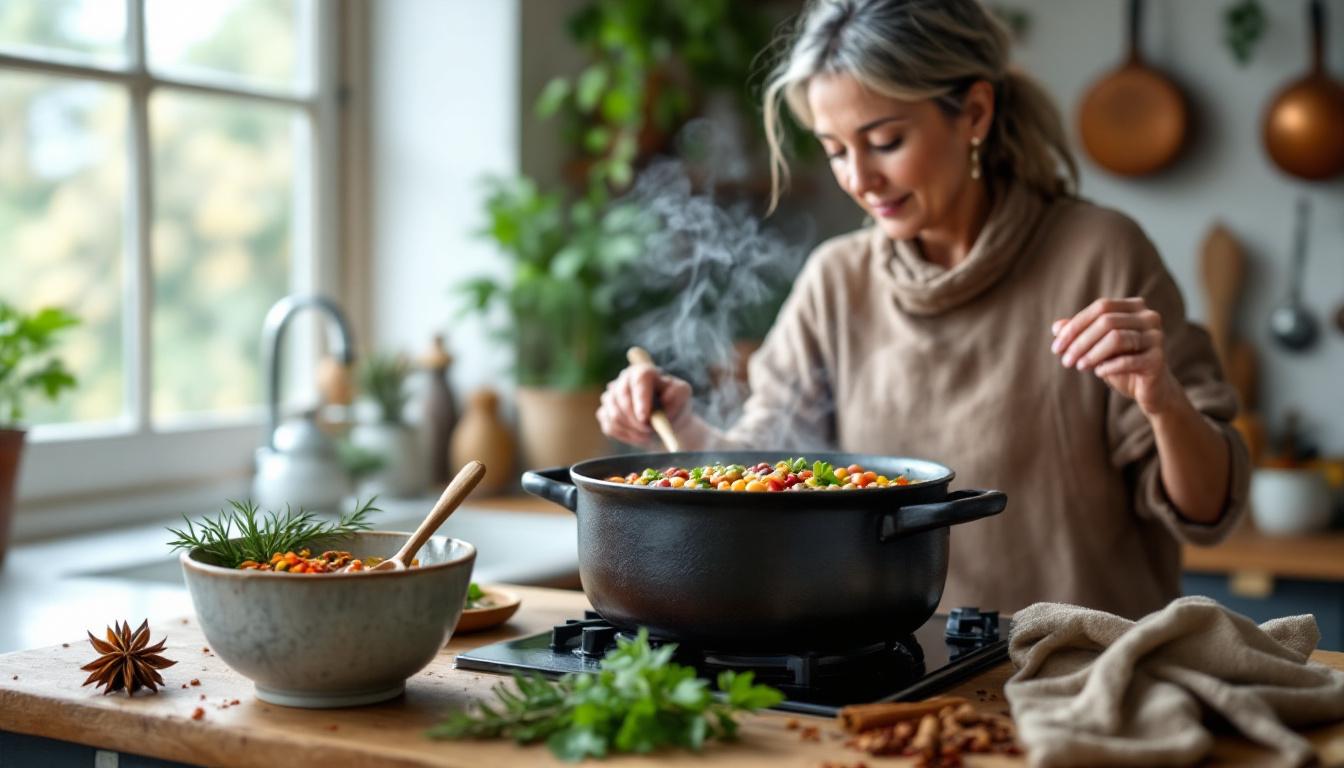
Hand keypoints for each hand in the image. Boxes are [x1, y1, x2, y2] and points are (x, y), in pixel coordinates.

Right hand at [596, 363, 692, 445]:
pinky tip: (639, 436)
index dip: (641, 399)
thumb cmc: (673, 402)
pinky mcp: (605, 413)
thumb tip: (665, 399)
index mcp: (643, 371)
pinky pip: (610, 426)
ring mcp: (611, 396)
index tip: (645, 418)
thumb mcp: (683, 394)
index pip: (639, 380)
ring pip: (614, 414)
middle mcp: (623, 380)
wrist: (666, 419)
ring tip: (648, 435)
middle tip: (649, 431)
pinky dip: (626, 436)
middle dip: (635, 419)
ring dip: (632, 430)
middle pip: (622, 397)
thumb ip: (678, 393)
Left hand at [1051, 297, 1180, 415]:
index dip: (1075, 325)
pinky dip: (1108, 366)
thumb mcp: (1097, 347)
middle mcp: (1149, 317)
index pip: (1101, 307)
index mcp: (1134, 307)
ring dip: (1092, 354)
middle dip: (1080, 342)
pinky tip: (1098, 373)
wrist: (1150, 389)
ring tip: (1079, 367)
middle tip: (1065, 361)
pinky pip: (1128, 360)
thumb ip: (1079, 334)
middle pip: (1107, 321)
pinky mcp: (1158, 359)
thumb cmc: (1121, 363)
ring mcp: (1156, 337)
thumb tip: (1056, 327)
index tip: (1056, 347)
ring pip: (1117, 338)